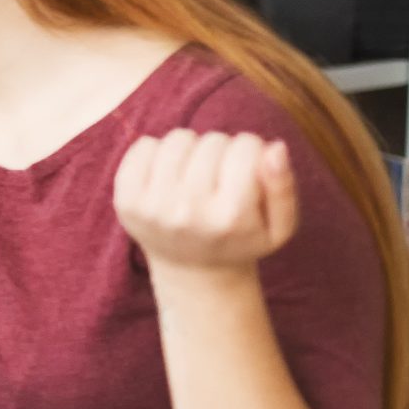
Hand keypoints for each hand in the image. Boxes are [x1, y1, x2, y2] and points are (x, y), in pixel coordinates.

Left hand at [113, 129, 297, 271]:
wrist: (192, 269)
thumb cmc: (241, 239)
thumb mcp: (279, 226)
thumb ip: (283, 187)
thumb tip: (275, 147)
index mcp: (231, 217)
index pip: (246, 147)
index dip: (251, 151)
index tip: (247, 169)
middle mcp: (188, 212)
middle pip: (213, 141)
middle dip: (222, 151)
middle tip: (220, 176)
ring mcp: (152, 206)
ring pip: (179, 139)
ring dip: (192, 148)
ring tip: (196, 172)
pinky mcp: (125, 200)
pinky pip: (143, 145)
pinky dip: (158, 151)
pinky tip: (169, 174)